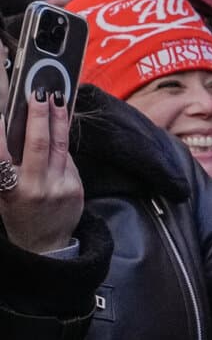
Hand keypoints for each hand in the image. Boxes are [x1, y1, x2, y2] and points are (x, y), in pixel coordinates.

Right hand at [0, 89, 82, 254]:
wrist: (45, 245)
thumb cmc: (19, 215)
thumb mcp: (5, 195)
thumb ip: (8, 168)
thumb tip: (11, 131)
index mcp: (11, 191)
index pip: (2, 158)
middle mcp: (35, 189)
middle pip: (40, 144)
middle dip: (39, 116)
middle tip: (39, 93)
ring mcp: (59, 188)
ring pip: (60, 146)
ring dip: (58, 119)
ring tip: (55, 99)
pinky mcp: (76, 188)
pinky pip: (68, 159)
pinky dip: (62, 143)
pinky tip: (59, 127)